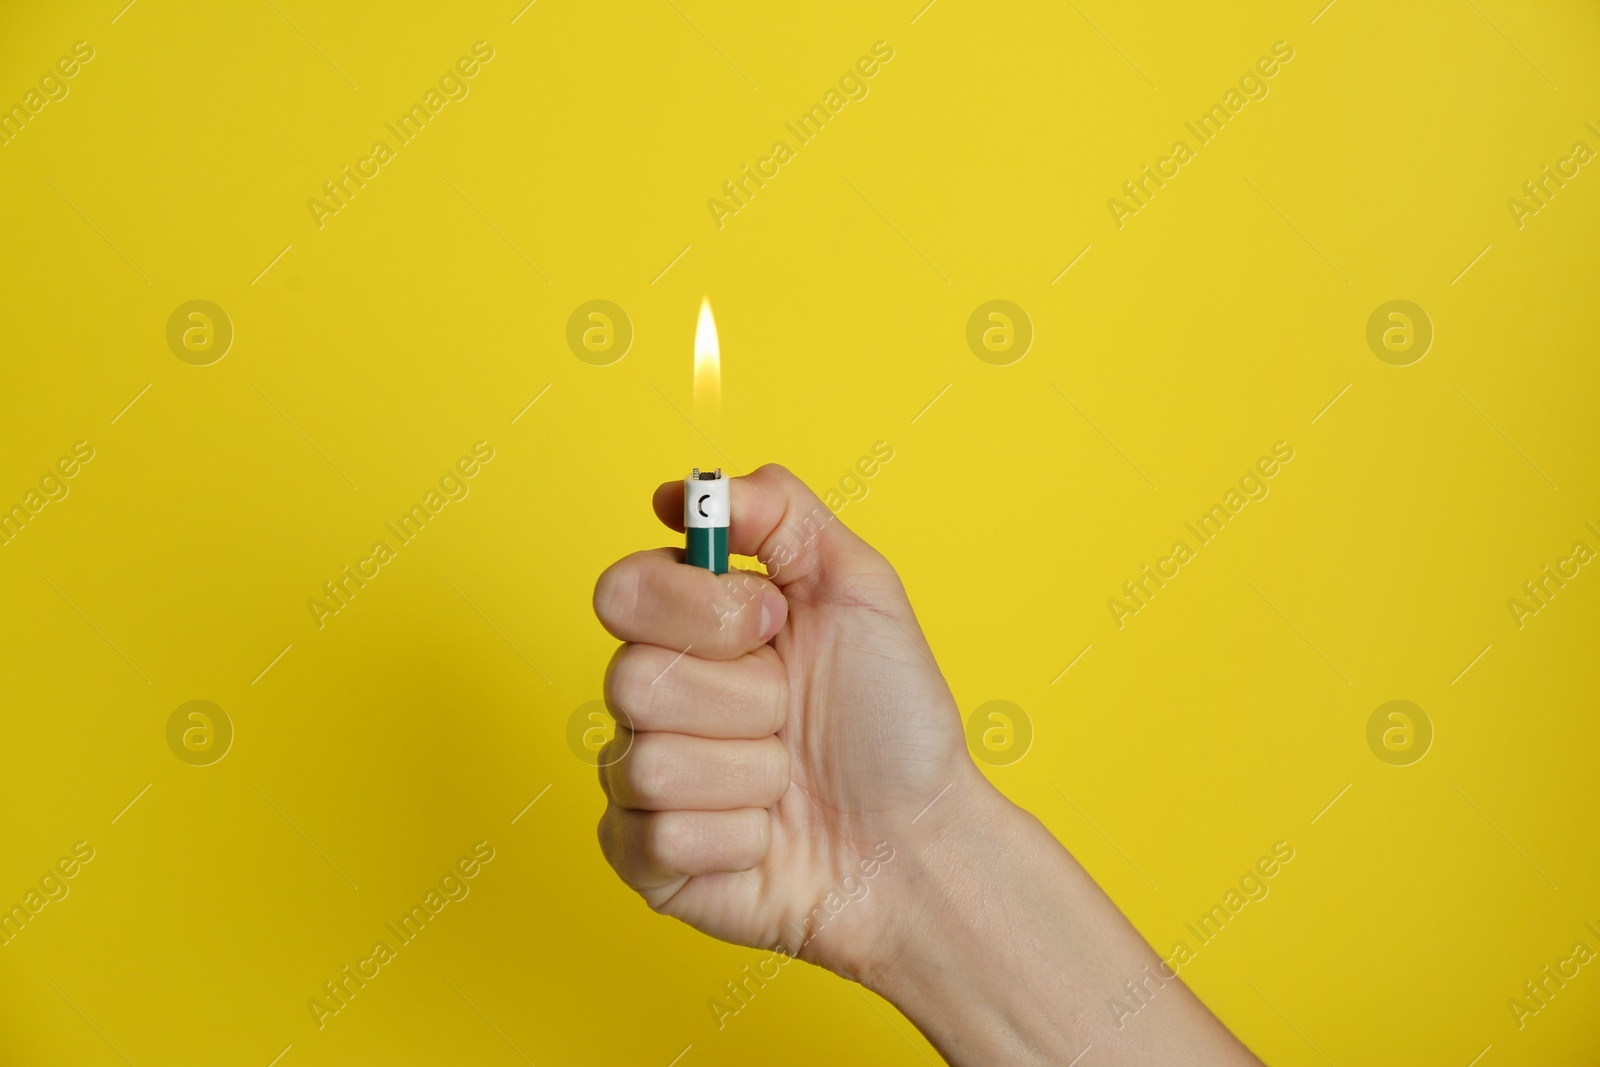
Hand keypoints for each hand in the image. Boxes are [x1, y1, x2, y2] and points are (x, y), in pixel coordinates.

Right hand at [591, 464, 990, 981]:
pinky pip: (659, 840)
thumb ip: (779, 511)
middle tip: (790, 715)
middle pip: (631, 680)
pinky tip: (766, 838)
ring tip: (789, 783)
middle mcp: (653, 696)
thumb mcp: (860, 589)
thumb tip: (686, 489)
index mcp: (688, 626)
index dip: (701, 610)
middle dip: (744, 701)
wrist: (919, 839)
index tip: (775, 624)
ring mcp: (641, 780)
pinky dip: (738, 840)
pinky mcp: (645, 859)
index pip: (623, 590)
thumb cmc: (892, 720)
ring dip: (752, 775)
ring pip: (651, 764)